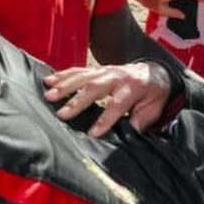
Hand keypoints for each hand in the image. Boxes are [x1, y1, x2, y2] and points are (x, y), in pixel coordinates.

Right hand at [44, 62, 171, 136]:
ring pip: (83, 77)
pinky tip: (49, 80)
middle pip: (96, 88)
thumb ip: (141, 120)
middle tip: (62, 114)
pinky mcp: (97, 69)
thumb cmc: (153, 94)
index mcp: (134, 87)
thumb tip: (128, 134)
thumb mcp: (153, 109)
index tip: (92, 133)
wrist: (155, 71)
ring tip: (49, 95)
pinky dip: (63, 75)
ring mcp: (106, 70)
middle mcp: (118, 76)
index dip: (105, 119)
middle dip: (78, 101)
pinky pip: (78, 70)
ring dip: (65, 86)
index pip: (118, 104)